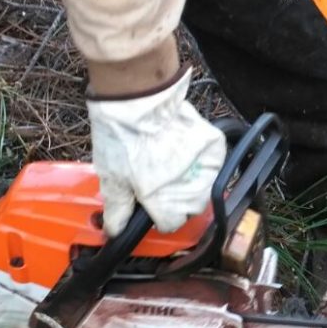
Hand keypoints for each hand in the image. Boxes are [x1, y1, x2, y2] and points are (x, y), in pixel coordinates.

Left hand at [87, 68, 228, 235]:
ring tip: (170, 164)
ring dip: (190, 182)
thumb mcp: (111, 176)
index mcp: (163, 201)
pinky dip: (200, 162)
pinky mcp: (214, 145)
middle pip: (190, 208)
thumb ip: (118, 209)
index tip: (148, 201)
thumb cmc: (122, 135)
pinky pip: (212, 164)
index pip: (169, 223)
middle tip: (157, 180)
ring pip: (204, 188)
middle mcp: (190, 188)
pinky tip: (183, 152)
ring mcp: (205, 166)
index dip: (156, 213)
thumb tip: (116, 230)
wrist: (138, 97)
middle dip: (175, 198)